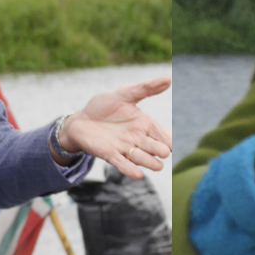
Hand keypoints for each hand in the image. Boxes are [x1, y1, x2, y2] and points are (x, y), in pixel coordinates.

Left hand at [55, 78, 172, 178]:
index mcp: (143, 124)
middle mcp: (137, 138)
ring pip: (140, 157)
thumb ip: (145, 89)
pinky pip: (122, 163)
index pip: (159, 133)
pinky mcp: (110, 155)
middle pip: (152, 147)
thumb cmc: (103, 107)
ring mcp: (124, 148)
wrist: (81, 120)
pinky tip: (139, 175)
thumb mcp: (124, 94)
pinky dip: (130, 170)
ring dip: (148, 162)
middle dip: (159, 150)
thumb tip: (167, 79)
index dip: (167, 139)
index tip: (173, 144)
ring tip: (158, 166)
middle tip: (165, 153)